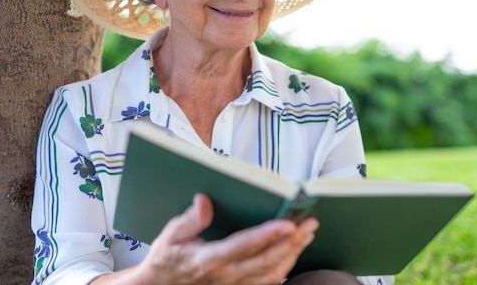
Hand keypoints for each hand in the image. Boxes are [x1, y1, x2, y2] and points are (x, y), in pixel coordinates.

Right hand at [136, 193, 318, 284]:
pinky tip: (293, 253)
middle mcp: (225, 276)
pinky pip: (267, 283)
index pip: (243, 245)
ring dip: (292, 255)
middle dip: (291, 242)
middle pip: (266, 261)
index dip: (267, 235)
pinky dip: (284, 269)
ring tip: (307, 235)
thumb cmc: (166, 260)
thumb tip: (204, 200)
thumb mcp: (170, 235)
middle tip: (310, 223)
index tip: (288, 223)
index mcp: (208, 259)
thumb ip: (190, 219)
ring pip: (271, 274)